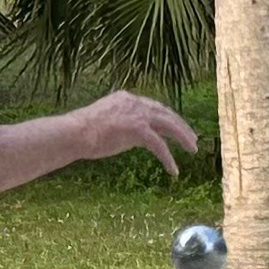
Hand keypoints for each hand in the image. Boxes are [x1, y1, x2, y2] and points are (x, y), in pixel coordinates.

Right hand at [72, 90, 201, 174]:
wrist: (75, 132)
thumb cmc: (81, 132)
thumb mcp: (103, 121)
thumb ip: (119, 124)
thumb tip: (127, 136)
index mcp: (126, 98)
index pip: (153, 106)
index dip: (166, 117)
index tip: (174, 125)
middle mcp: (135, 103)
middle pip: (166, 113)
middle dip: (181, 126)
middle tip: (192, 138)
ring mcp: (138, 115)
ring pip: (169, 126)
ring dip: (183, 138)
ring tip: (192, 150)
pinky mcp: (138, 130)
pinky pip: (160, 146)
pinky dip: (168, 158)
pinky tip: (174, 170)